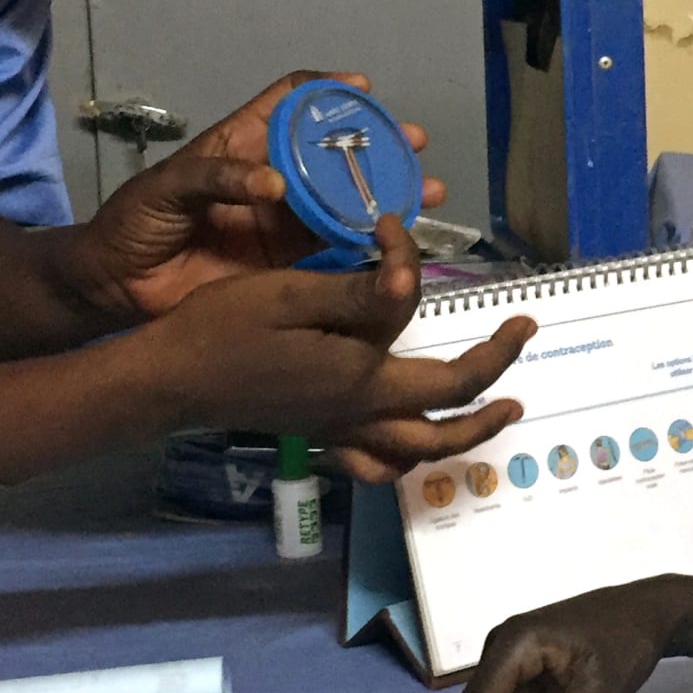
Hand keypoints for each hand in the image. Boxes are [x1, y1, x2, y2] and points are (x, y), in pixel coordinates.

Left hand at [74, 71, 445, 320]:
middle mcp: (274, 179)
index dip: (328, 90)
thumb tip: (277, 186)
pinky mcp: (286, 266)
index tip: (364, 88)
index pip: (292, 103)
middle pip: (336, 153)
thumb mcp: (169, 186)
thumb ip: (219, 177)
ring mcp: (283, 222)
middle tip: (415, 144)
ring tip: (426, 194)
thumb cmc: (136, 221)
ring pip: (347, 203)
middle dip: (380, 146)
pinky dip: (370, 248)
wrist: (116, 286)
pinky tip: (399, 245)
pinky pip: (336, 252)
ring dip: (388, 196)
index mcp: (244, 145)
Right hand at [149, 216, 532, 478]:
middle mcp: (362, 413)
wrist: (171, 380)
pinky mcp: (320, 434)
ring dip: (466, 434)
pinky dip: (406, 457)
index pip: (423, 330)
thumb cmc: (224, 329)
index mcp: (363, 377)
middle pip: (449, 418)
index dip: (417, 271)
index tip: (394, 230)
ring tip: (497, 410)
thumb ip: (361, 292)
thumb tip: (412, 276)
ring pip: (421, 452)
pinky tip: (411, 440)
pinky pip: (378, 462)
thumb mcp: (293, 293)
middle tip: (521, 337)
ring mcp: (342, 430)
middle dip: (494, 382)